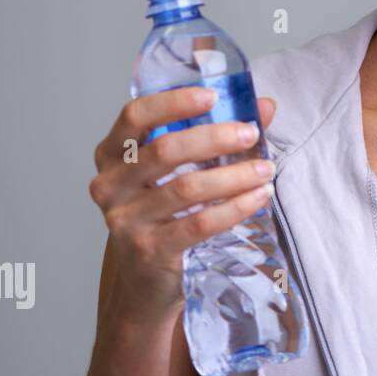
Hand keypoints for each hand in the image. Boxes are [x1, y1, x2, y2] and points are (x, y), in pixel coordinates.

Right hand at [88, 87, 277, 323]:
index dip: (173, 102)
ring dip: (233, 176)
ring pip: (186, 188)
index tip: (212, 96)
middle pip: (165, 150)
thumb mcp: (181, 170)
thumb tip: (265, 107)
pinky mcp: (148, 250)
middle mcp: (110, 184)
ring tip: (265, 170)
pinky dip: (234, 208)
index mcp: (113, 154)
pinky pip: (198, 224)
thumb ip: (219, 135)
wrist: (146, 280)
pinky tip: (257, 198)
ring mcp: (124, 220)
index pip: (134, 116)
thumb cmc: (166, 214)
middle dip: (215, 138)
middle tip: (250, 134)